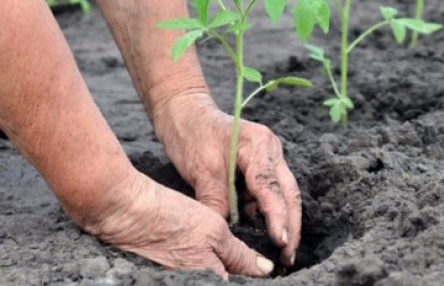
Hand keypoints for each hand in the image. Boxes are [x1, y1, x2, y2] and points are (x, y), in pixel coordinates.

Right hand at [82, 171, 273, 279]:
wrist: (127, 212)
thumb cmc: (171, 218)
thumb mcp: (214, 231)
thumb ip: (240, 255)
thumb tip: (265, 270)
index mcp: (210, 280)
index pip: (242, 284)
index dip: (255, 278)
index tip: (270, 267)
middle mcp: (193, 284)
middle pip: (227, 281)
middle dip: (240, 273)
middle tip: (254, 259)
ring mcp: (180, 281)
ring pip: (213, 278)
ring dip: (225, 269)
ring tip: (231, 254)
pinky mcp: (170, 276)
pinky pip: (197, 275)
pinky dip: (207, 266)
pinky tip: (209, 253)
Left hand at [152, 93, 301, 266]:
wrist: (184, 110)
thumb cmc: (191, 134)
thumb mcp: (201, 170)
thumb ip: (217, 202)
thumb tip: (226, 234)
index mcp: (259, 145)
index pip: (272, 188)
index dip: (278, 217)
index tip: (280, 242)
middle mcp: (271, 149)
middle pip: (289, 192)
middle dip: (291, 225)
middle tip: (289, 256)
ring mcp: (269, 156)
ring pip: (283, 193)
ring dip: (283, 220)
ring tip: (281, 250)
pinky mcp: (261, 164)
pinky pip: (269, 191)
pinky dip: (267, 211)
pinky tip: (264, 231)